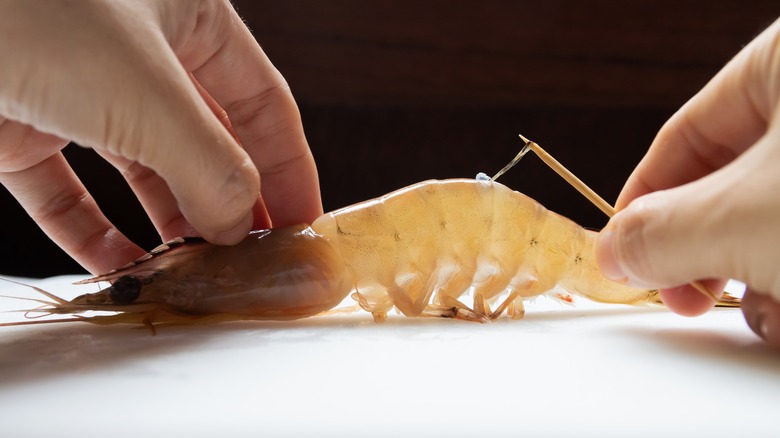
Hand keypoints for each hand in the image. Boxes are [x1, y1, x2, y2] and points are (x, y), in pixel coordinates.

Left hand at [0, 0, 321, 274]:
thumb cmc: (30, 8)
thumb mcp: (148, 94)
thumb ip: (212, 166)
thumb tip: (243, 227)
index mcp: (189, 16)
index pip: (263, 102)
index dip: (290, 166)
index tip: (306, 224)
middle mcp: (141, 53)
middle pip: (208, 143)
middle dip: (232, 204)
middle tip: (253, 261)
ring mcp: (80, 90)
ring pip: (144, 172)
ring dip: (170, 226)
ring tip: (196, 273)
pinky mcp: (23, 126)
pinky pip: (71, 192)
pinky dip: (97, 234)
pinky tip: (124, 268)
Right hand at [595, 17, 779, 348]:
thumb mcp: (745, 216)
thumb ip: (660, 233)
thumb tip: (614, 250)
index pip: (684, 136)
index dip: (642, 204)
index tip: (626, 259)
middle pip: (730, 184)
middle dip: (709, 254)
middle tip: (695, 294)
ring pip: (778, 219)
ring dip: (761, 281)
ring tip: (773, 314)